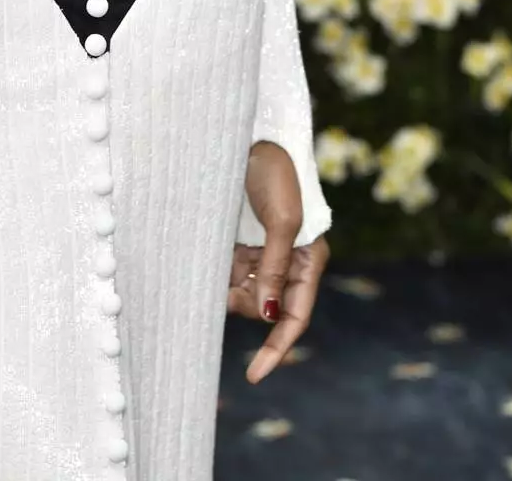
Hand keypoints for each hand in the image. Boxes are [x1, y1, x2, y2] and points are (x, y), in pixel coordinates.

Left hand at [227, 140, 327, 383]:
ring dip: (226, 288)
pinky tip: (204, 260)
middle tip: (220, 290)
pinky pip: (229, 270)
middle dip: (243, 306)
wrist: (254, 135)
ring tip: (212, 263)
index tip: (255, 376)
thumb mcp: (280, 221)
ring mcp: (261, 251)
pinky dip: (217, 272)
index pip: (294, 317)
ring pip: (243, 291)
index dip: (276, 348)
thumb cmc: (277, 174)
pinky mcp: (239, 239)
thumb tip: (271, 315)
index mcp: (307, 260)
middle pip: (265, 308)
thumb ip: (275, 268)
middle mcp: (286, 261)